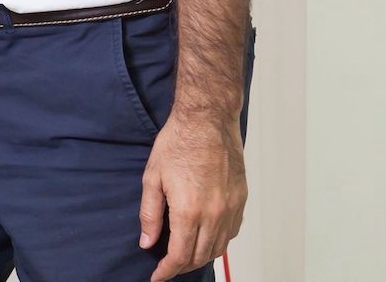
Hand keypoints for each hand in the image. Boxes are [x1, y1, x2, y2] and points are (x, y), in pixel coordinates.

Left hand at [140, 108, 247, 280]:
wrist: (208, 121)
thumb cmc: (177, 143)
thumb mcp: (152, 177)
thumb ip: (150, 214)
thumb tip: (147, 242)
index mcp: (190, 211)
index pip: (180, 256)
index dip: (167, 271)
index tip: (157, 277)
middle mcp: (215, 215)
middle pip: (201, 256)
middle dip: (182, 266)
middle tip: (167, 266)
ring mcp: (231, 209)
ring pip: (218, 248)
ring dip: (201, 256)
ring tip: (184, 255)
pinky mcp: (241, 201)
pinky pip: (231, 233)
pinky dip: (218, 242)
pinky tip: (205, 237)